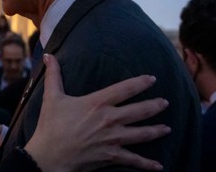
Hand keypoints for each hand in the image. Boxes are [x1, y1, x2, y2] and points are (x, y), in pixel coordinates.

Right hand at [23, 54, 170, 171]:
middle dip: (155, 106)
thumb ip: (54, 75)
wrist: (50, 155)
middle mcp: (109, 120)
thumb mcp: (52, 97)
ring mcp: (112, 139)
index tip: (152, 79)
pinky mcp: (111, 156)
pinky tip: (158, 166)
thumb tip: (49, 55)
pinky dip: (147, 164)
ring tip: (167, 128)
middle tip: (165, 102)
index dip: (140, 83)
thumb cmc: (51, 126)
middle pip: (139, 111)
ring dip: (156, 131)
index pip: (124, 89)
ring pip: (141, 134)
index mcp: (97, 103)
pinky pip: (133, 160)